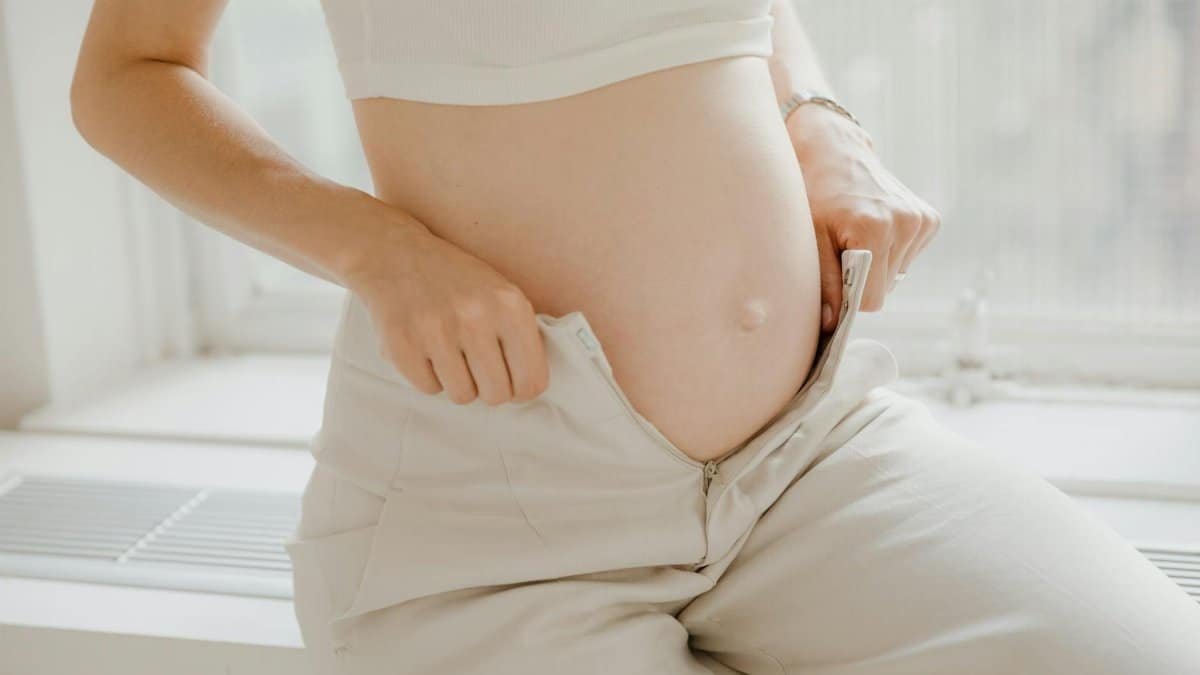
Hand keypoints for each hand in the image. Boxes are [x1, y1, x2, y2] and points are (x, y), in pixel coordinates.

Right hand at [344, 224, 549, 405]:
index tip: (511, 382)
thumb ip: (521, 336)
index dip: (522, 389)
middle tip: (478, 370)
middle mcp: (475, 317)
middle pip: (497, 395)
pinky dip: (430, 377)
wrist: (396, 255)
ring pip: (463, 396)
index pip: (532, 380)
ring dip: (458, 383)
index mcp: (509, 305)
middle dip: (489, 389)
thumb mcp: (501, 293)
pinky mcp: (402, 345)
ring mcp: (436, 331)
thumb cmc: (457, 281)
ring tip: (451, 355)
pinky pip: (429, 388)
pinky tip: (427, 350)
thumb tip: (530, 389)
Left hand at [787, 105, 940, 330]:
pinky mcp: (929, 219)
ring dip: (874, 265)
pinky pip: (906, 258)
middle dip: (861, 280)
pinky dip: (888, 253)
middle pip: (884, 289)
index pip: (871, 299)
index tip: (834, 282)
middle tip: (841, 250)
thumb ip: (823, 282)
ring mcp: (921, 219)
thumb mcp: (810, 238)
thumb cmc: (814, 194)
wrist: (834, 153)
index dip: (848, 297)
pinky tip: (873, 229)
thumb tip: (832, 324)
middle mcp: (905, 222)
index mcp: (874, 228)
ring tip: (855, 236)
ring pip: (895, 276)